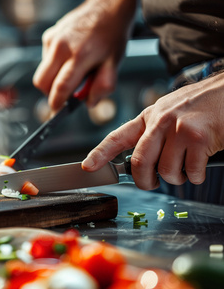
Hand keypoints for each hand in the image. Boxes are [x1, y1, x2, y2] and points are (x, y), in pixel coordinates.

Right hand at [33, 0, 136, 111]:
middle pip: (42, 82)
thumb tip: (89, 104)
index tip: (57, 111)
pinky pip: (45, 59)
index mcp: (80, 55)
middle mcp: (62, 47)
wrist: (108, 7)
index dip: (56, 103)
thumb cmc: (112, 36)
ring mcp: (53, 40)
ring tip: (73, 70)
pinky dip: (54, 64)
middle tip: (65, 93)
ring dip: (54, 78)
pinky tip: (70, 56)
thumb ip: (103, 87)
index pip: (60, 86)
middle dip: (50, 93)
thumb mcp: (115, 63)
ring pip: (42, 72)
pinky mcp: (49, 35)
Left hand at [82, 74, 223, 189]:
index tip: (88, 167)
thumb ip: (152, 132)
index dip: (99, 153)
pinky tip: (200, 165)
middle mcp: (160, 122)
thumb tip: (140, 162)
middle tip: (151, 183)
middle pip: (139, 162)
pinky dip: (196, 176)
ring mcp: (179, 129)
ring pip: (165, 171)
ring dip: (176, 179)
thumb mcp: (168, 112)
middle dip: (144, 181)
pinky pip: (191, 172)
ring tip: (184, 168)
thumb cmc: (200, 105)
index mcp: (148, 116)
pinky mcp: (200, 138)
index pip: (117, 137)